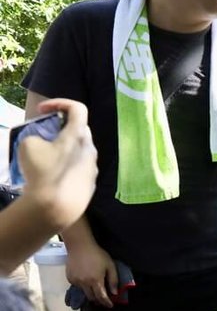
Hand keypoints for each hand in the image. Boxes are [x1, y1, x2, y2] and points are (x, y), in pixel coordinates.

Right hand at [17, 98, 97, 229]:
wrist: (56, 208)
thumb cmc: (42, 171)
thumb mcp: (28, 144)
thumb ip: (37, 135)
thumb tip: (44, 142)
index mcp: (78, 136)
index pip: (78, 108)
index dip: (59, 102)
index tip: (42, 111)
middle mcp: (91, 150)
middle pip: (80, 130)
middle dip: (61, 127)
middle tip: (44, 134)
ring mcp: (93, 168)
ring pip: (80, 150)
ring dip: (65, 147)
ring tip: (46, 156)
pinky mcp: (91, 184)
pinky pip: (79, 167)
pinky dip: (67, 164)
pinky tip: (53, 175)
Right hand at [66, 239, 117, 307]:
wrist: (80, 246)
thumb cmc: (97, 254)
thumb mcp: (110, 266)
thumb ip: (113, 280)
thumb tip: (114, 293)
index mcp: (96, 281)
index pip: (101, 297)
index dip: (106, 303)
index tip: (110, 306)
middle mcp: (84, 283)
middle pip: (91, 297)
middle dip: (98, 300)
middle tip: (103, 298)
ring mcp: (76, 281)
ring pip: (84, 293)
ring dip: (90, 293)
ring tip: (94, 289)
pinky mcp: (69, 278)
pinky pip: (77, 287)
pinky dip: (83, 287)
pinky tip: (86, 281)